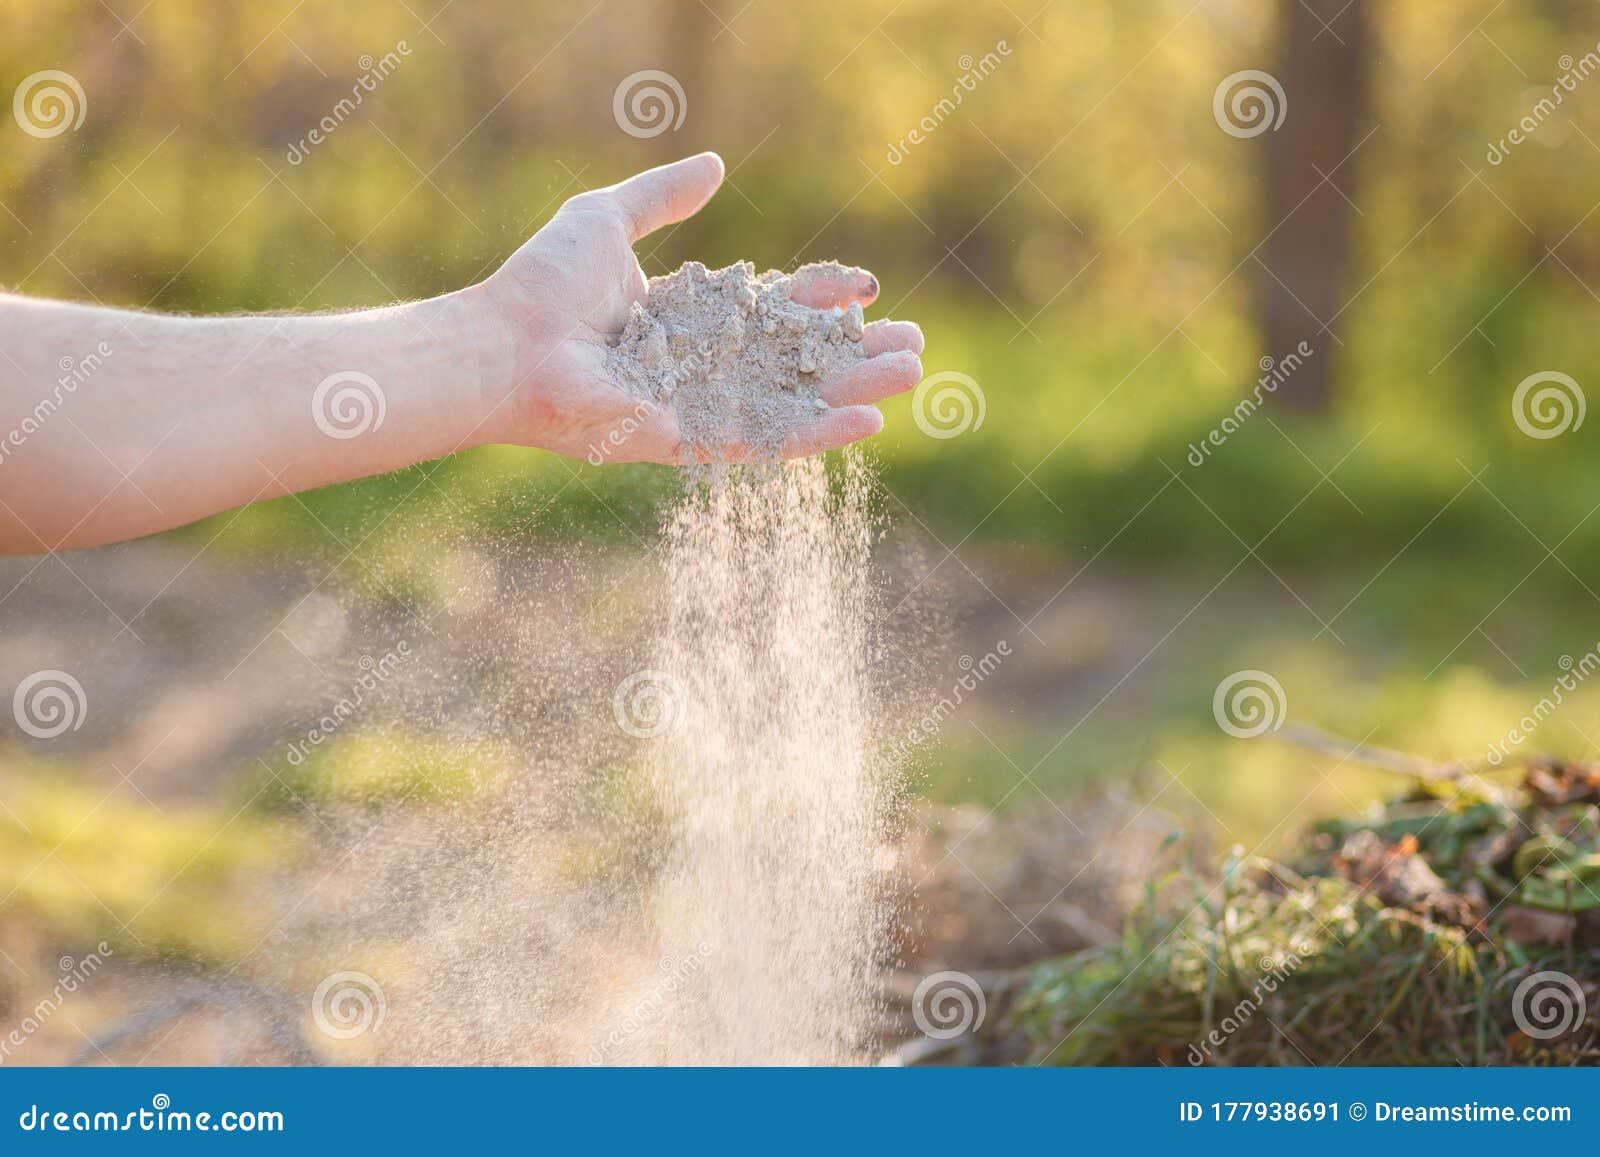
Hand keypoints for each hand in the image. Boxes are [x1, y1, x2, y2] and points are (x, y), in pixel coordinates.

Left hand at [474, 152, 923, 462]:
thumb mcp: (607, 219)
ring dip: (856, 391)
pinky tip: (868, 423)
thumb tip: (716, 166)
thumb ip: (663, 196)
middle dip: (855, 352)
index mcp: (689, 318)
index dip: (818, 297)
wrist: (505, 344)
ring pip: (794, 400)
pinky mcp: (689, 442)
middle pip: (796, 360)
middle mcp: (700, 366)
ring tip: (913, 377)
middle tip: (914, 345)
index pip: (772, 308)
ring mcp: (699, 407)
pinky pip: (764, 441)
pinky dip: (816, 434)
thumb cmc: (545, 283)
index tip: (862, 285)